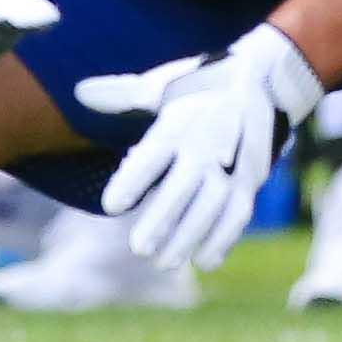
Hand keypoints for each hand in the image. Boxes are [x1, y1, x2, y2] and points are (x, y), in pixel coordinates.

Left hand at [85, 24, 323, 270]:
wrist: (261, 78)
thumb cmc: (197, 87)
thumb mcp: (160, 85)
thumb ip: (121, 96)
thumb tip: (80, 92)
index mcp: (180, 120)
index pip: (155, 152)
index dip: (134, 180)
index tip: (111, 207)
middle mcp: (208, 142)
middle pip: (186, 184)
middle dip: (164, 218)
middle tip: (139, 249)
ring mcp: (233, 162)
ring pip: (214, 203)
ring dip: (191, 236)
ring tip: (164, 262)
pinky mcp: (252, 179)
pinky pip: (240, 211)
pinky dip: (225, 238)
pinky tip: (204, 261)